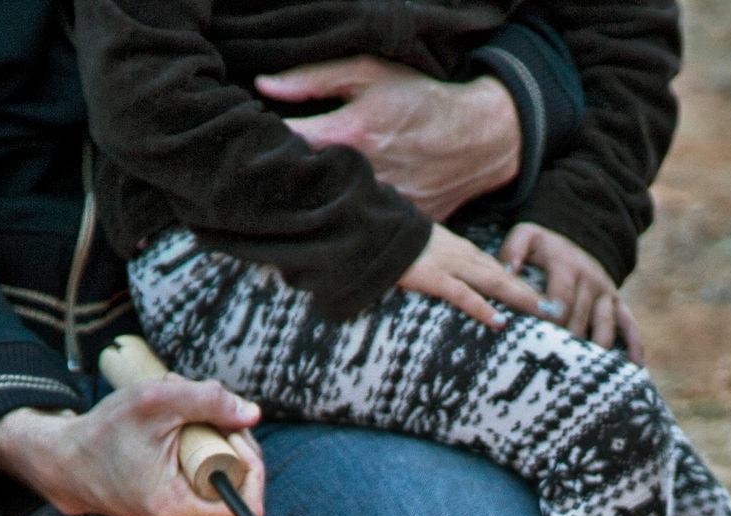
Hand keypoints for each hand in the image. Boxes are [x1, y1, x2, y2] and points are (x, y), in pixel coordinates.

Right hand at [0, 379, 268, 515]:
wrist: (70, 462)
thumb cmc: (104, 434)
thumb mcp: (154, 401)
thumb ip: (209, 400)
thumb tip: (252, 414)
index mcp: (179, 509)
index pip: (248, 505)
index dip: (252, 464)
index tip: (233, 433)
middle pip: (241, 483)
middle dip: (229, 439)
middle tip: (200, 413)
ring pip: (227, 477)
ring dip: (214, 439)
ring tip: (181, 418)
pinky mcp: (181, 507)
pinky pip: (211, 477)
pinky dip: (203, 448)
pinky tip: (178, 429)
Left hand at [257, 58, 518, 220]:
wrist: (479, 137)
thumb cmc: (420, 99)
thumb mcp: (369, 73)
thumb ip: (312, 78)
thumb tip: (263, 85)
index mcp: (349, 132)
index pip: (287, 143)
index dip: (264, 143)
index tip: (251, 143)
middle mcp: (362, 172)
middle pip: (302, 184)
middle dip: (283, 179)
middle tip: (263, 173)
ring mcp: (381, 204)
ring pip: (329, 211)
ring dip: (314, 203)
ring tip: (302, 194)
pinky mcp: (398, 226)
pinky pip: (360, 228)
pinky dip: (346, 221)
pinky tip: (337, 212)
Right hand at [395, 223, 550, 330]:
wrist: (372, 229)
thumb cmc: (395, 244)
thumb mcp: (425, 251)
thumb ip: (443, 263)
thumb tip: (452, 280)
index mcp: (460, 250)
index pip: (498, 268)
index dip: (520, 282)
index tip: (541, 297)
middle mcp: (461, 255)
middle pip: (503, 275)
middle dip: (530, 291)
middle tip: (555, 308)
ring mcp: (448, 265)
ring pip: (493, 282)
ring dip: (519, 296)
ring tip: (542, 312)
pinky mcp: (433, 277)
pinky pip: (463, 294)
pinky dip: (483, 308)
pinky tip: (500, 321)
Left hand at [500, 221, 642, 359]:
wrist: (577, 236)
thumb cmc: (543, 247)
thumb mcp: (527, 237)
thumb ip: (513, 250)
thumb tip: (508, 271)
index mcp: (566, 265)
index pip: (561, 297)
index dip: (553, 320)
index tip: (541, 341)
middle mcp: (590, 279)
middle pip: (581, 317)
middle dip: (568, 342)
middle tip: (554, 367)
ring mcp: (607, 293)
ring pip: (605, 326)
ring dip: (596, 350)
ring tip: (583, 374)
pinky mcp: (618, 304)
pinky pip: (630, 324)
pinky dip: (634, 345)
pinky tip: (634, 366)